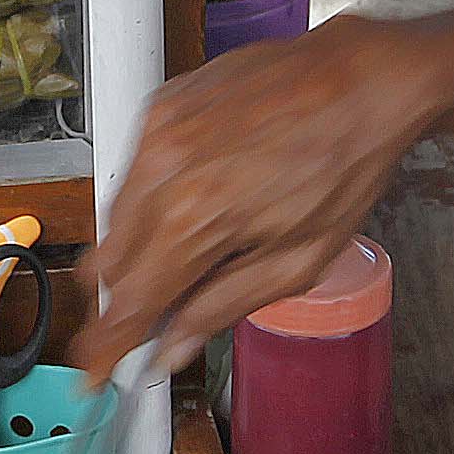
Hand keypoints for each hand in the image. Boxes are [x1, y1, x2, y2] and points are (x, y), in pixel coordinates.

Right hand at [82, 17, 438, 369]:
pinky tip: (190, 204)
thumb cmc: (345, 165)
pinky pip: (132, 172)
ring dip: (134, 252)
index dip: (107, 345)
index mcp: (196, 218)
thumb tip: (171, 347)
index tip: (93, 371)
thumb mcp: (299, 261)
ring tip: (181, 259)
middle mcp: (163, 171)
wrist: (360, 82)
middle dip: (120, 301)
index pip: (130, 302)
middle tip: (140, 326)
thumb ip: (224, 307)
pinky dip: (149, 201)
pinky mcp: (162, 106)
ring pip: (114, 218)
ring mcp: (157, 131)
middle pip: (110, 263)